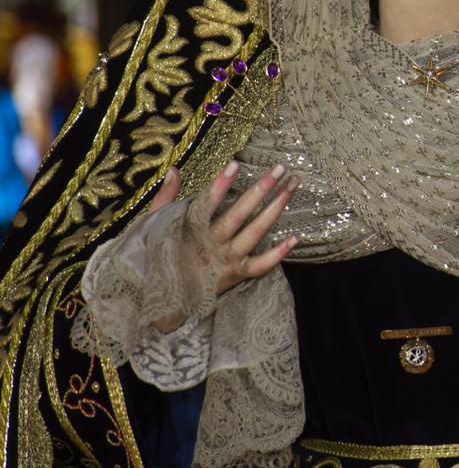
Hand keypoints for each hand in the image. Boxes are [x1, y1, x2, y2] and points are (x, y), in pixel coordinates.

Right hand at [148, 160, 300, 297]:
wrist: (157, 302)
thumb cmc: (155, 258)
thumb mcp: (152, 226)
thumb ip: (166, 198)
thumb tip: (175, 170)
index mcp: (190, 231)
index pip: (207, 204)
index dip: (220, 186)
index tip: (235, 164)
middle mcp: (212, 244)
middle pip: (239, 214)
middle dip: (261, 190)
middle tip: (280, 168)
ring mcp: (227, 260)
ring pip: (255, 233)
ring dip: (275, 209)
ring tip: (292, 186)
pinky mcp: (236, 275)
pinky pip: (260, 266)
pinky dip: (278, 254)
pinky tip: (296, 237)